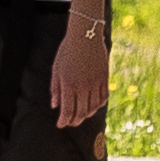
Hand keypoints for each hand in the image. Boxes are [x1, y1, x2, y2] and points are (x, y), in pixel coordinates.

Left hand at [50, 6, 112, 129]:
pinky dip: (98, 106)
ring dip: (86, 115)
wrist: (85, 35)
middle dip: (74, 121)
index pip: (67, 110)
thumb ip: (55, 89)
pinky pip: (103, 98)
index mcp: (68, 85)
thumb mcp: (56, 68)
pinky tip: (93, 107)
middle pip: (81, 113)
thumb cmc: (67, 51)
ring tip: (80, 116)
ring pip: (93, 108)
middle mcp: (83, 87)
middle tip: (70, 123)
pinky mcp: (104, 79)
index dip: (63, 121)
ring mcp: (95, 83)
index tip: (60, 124)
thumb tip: (55, 106)